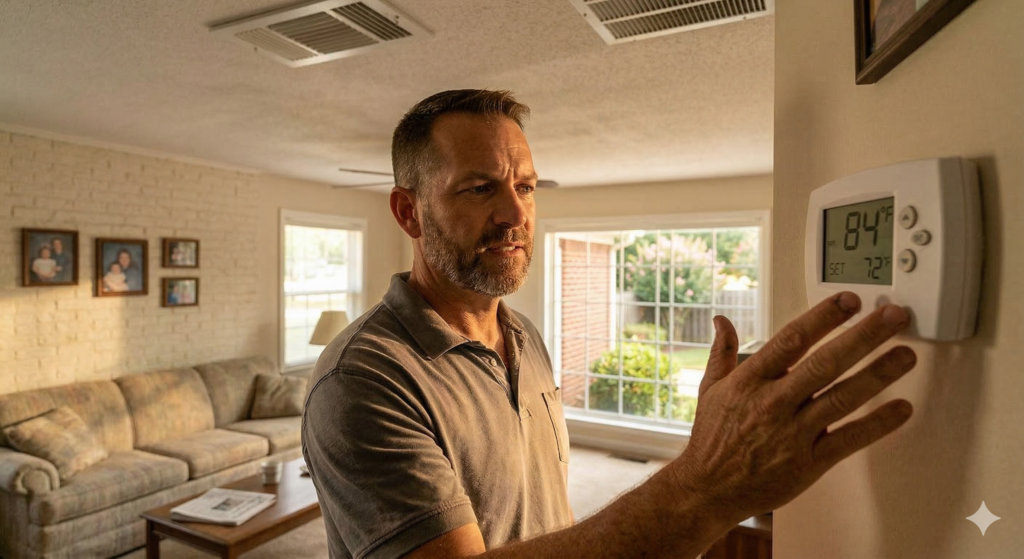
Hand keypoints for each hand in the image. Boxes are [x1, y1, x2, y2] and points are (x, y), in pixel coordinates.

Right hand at [674, 292, 915, 521]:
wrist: (708, 489)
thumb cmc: (712, 439)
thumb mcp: (710, 389)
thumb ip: (722, 352)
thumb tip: (721, 321)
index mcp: (751, 381)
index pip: (791, 340)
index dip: (823, 317)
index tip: (848, 300)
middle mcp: (774, 403)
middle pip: (825, 363)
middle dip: (863, 336)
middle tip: (893, 317)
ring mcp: (793, 433)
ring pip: (842, 398)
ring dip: (878, 374)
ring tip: (906, 355)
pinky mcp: (808, 463)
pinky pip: (848, 440)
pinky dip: (877, 424)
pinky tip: (901, 409)